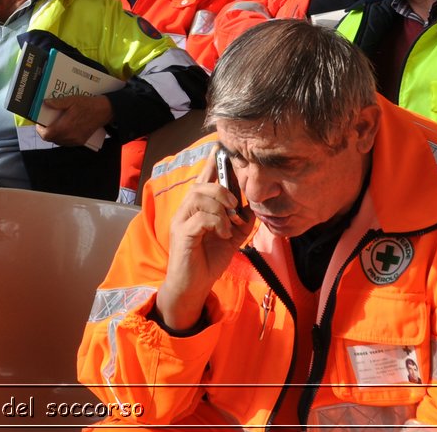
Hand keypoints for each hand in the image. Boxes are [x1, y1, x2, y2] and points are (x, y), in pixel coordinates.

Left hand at [36, 94, 113, 146]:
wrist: (104, 111)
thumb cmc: (87, 105)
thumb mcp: (71, 100)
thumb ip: (57, 103)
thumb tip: (45, 103)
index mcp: (65, 127)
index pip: (46, 135)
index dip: (40, 130)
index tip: (39, 123)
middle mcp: (69, 137)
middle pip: (52, 139)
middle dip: (47, 132)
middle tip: (46, 122)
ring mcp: (76, 141)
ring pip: (59, 141)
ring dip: (55, 135)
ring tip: (55, 124)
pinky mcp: (81, 141)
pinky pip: (67, 142)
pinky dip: (63, 137)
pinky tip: (64, 128)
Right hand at [154, 154, 255, 332]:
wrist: (193, 287)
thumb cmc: (209, 260)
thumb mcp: (231, 238)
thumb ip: (241, 221)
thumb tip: (254, 206)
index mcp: (196, 209)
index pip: (203, 179)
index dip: (212, 164)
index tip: (221, 150)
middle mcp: (185, 211)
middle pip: (201, 185)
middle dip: (223, 190)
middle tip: (235, 205)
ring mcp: (181, 221)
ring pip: (199, 196)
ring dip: (221, 207)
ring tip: (230, 223)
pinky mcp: (182, 234)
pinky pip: (201, 217)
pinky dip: (217, 223)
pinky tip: (223, 234)